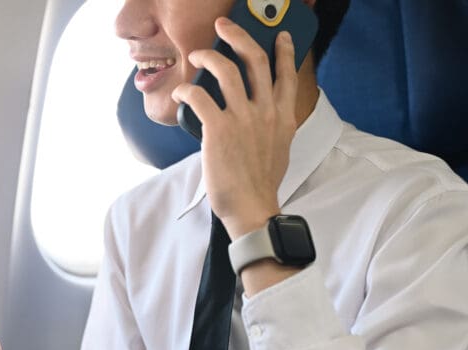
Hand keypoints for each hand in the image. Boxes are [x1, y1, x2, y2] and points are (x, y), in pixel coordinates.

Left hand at [171, 17, 298, 237]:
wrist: (252, 206)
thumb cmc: (261, 183)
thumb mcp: (280, 149)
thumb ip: (274, 127)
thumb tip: (261, 117)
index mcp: (283, 117)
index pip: (286, 74)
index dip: (284, 51)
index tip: (279, 35)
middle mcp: (265, 112)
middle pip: (254, 60)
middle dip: (238, 35)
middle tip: (224, 26)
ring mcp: (243, 119)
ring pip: (225, 69)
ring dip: (208, 55)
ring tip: (196, 54)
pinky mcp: (219, 129)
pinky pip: (199, 96)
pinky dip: (186, 90)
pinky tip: (181, 92)